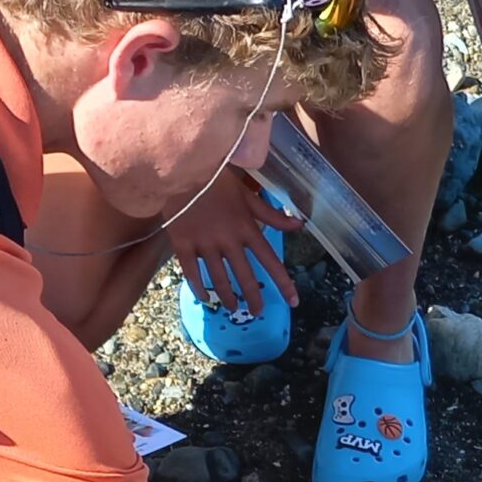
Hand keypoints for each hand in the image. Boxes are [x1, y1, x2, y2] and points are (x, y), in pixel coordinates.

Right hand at [164, 170, 299, 321]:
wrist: (182, 169)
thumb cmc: (217, 181)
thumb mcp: (248, 195)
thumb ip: (272, 215)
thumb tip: (299, 224)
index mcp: (247, 228)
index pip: (270, 261)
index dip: (283, 283)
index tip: (293, 301)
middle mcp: (228, 240)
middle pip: (245, 277)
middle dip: (253, 299)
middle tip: (257, 312)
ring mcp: (204, 244)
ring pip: (219, 280)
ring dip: (228, 298)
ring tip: (233, 308)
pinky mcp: (183, 244)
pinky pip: (192, 273)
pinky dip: (199, 289)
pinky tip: (206, 298)